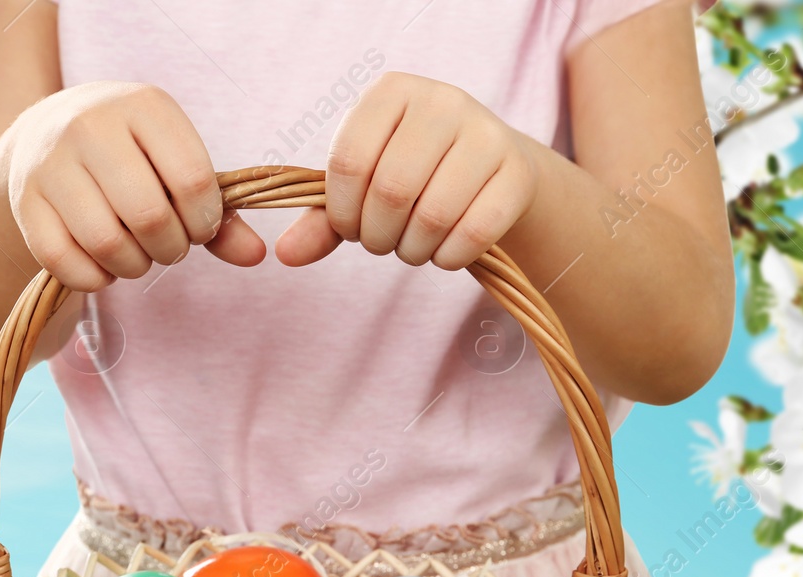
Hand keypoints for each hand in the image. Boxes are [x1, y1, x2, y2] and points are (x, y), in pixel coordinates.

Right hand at [4, 81, 264, 290]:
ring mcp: (51, 161)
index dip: (205, 222)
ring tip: (137, 256)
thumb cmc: (134, 159)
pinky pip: (66, 262)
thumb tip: (257, 257)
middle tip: (168, 247)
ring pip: (108, 244)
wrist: (47, 135)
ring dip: (134, 267)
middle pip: (151, 217)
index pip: (194, 181)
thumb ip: (220, 214)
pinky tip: (103, 265)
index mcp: (144, 106)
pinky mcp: (24, 201)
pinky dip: (95, 279)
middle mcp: (91, 125)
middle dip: (171, 249)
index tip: (199, 228)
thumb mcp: (177, 167)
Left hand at [277, 72, 538, 270]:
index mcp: (392, 92)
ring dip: (413, 251)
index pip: (349, 161)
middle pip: (391, 191)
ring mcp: (486, 133)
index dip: (342, 212)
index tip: (350, 228)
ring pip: (434, 215)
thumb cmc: (415, 177)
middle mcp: (442, 101)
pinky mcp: (517, 172)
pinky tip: (445, 253)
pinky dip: (450, 258)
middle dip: (377, 236)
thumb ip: (324, 218)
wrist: (491, 171)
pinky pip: (475, 232)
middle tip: (382, 242)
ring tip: (412, 248)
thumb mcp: (365, 187)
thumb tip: (285, 254)